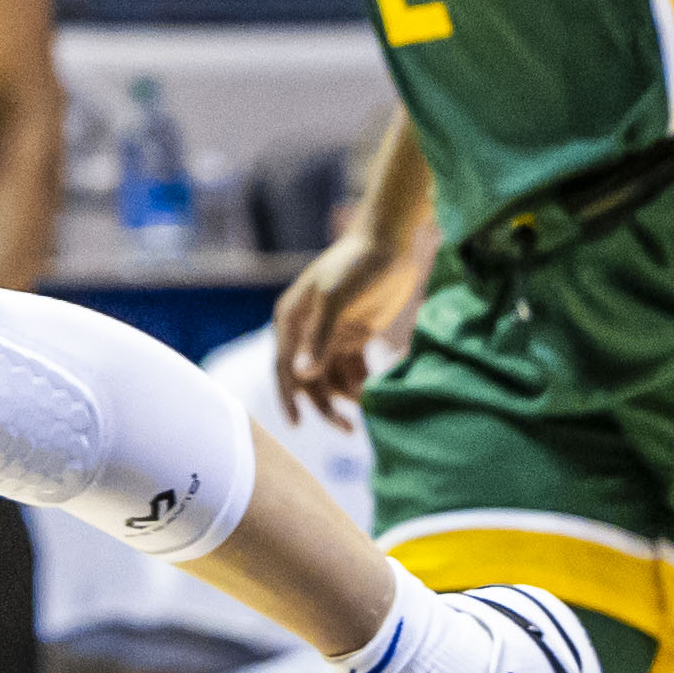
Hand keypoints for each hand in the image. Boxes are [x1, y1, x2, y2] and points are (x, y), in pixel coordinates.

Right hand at [273, 235, 416, 422]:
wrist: (388, 242)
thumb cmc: (356, 264)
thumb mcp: (336, 298)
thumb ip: (320, 336)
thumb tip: (302, 374)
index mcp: (291, 319)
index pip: (285, 366)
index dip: (289, 397)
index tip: (297, 424)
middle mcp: (306, 330)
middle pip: (310, 379)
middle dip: (326, 405)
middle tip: (349, 429)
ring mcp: (331, 334)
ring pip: (332, 378)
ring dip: (347, 396)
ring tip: (370, 407)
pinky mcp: (354, 336)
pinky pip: (352, 370)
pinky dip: (362, 382)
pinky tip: (377, 390)